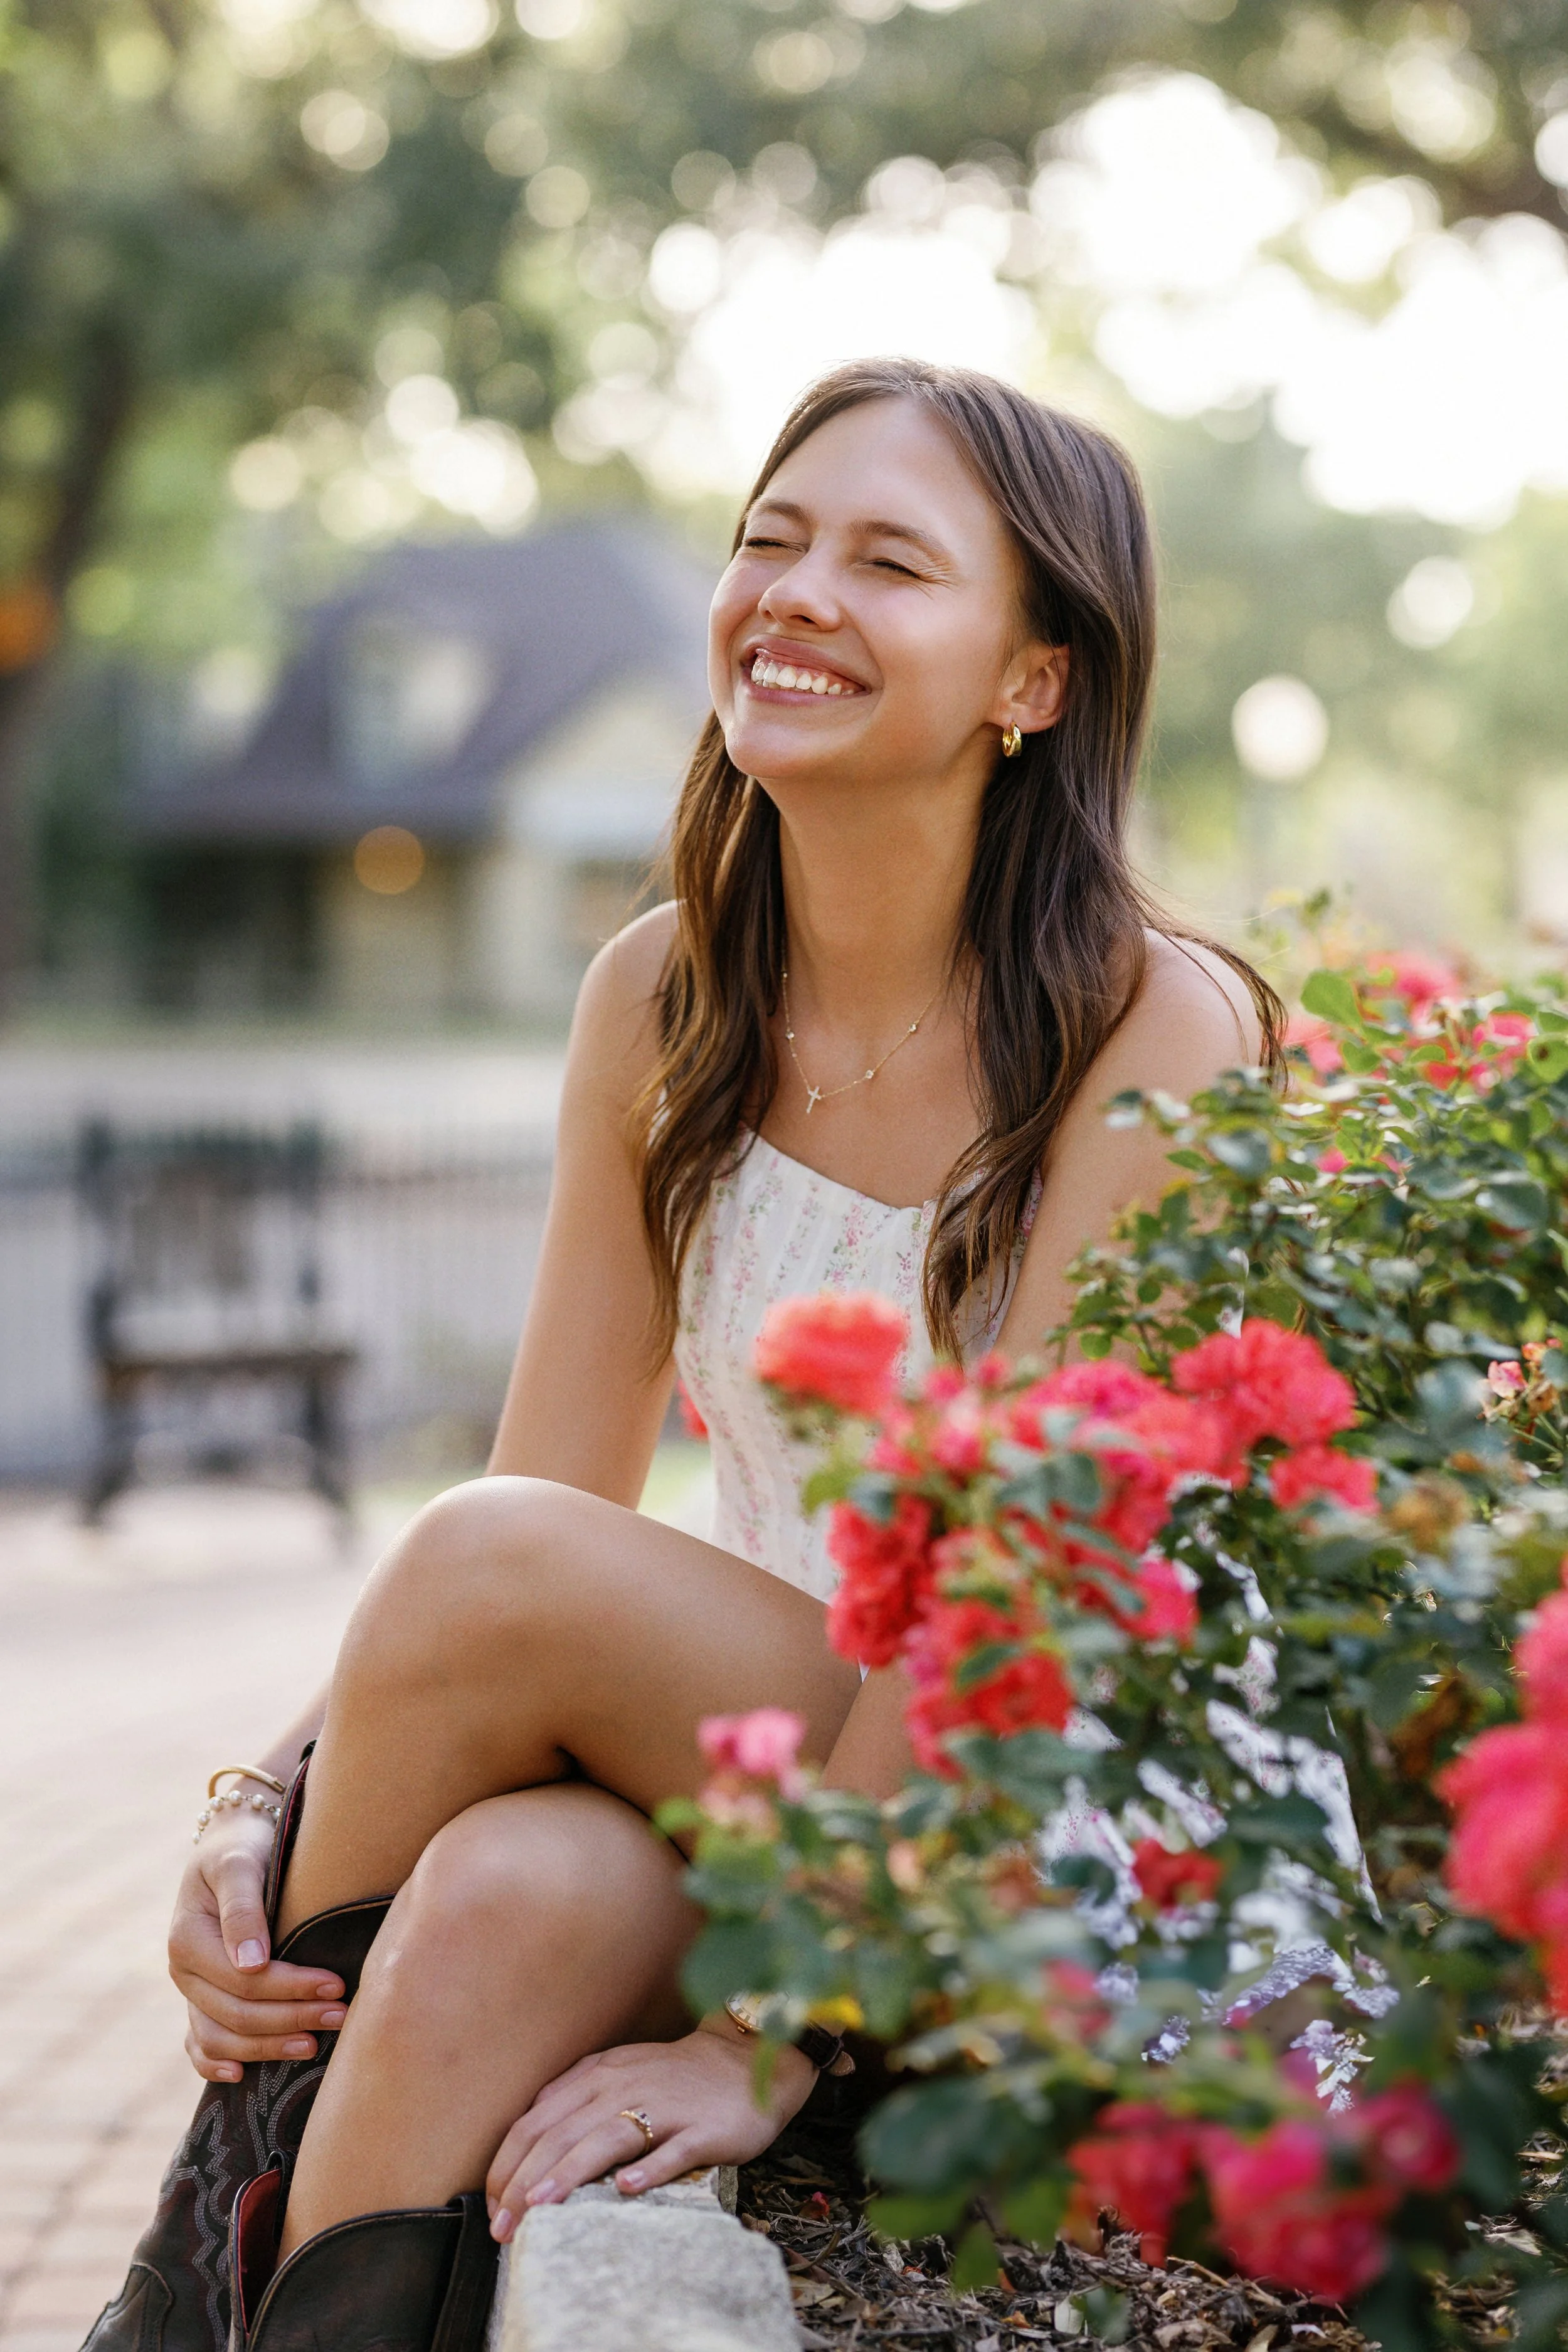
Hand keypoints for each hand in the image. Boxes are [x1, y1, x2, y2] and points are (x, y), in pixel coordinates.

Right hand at [169, 1812, 346, 2081]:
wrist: (232, 1840)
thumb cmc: (243, 1846)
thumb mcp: (240, 1862)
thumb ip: (243, 1907)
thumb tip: (251, 1964)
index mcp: (188, 1939)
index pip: (245, 1980)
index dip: (291, 1988)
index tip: (336, 1985)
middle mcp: (183, 1971)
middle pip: (237, 2013)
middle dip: (292, 2018)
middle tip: (342, 2016)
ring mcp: (190, 1989)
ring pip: (221, 2037)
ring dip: (268, 2048)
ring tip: (313, 2046)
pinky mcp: (199, 1997)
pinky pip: (199, 2043)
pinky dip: (214, 2065)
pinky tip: (241, 2078)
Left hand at [485, 2023, 817, 2240]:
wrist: (744, 2059)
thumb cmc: (673, 2077)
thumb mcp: (616, 2073)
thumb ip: (574, 2097)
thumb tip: (528, 2130)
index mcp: (597, 2076)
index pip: (536, 2121)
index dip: (507, 2163)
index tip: (491, 2205)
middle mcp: (623, 2087)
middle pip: (562, 2133)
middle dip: (524, 2180)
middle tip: (502, 2226)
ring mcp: (664, 2106)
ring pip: (607, 2139)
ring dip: (569, 2173)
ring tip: (540, 2206)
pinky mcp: (702, 2129)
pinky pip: (673, 2150)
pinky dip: (649, 2168)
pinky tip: (628, 2189)